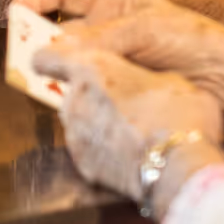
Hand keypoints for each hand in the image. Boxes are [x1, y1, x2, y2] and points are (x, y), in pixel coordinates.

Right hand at [16, 0, 223, 108]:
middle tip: (22, 62)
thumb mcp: (149, 31)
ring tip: (40, 87)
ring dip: (54, 73)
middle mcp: (108, 27)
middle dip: (37, 42)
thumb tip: (55, 49)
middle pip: (58, 28)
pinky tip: (69, 104)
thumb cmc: (200, 45)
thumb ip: (101, 38)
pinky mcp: (120, 87)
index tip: (13, 18)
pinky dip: (73, 94)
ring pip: (69, 62)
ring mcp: (113, 59)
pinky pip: (86, 87)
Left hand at [32, 41, 223, 211]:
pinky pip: (88, 150)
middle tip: (122, 101)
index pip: (46, 57)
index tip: (59, 63)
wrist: (178, 167)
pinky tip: (130, 153)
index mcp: (90, 69)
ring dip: (97, 123)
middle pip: (70, 92)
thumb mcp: (170, 78)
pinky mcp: (83, 165)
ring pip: (78, 122)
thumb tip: (143, 80)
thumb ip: (140, 74)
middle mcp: (73, 100)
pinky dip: (103, 151)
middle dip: (90, 95)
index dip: (52, 60)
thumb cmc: (178, 114)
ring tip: (132, 130)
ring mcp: (75, 135)